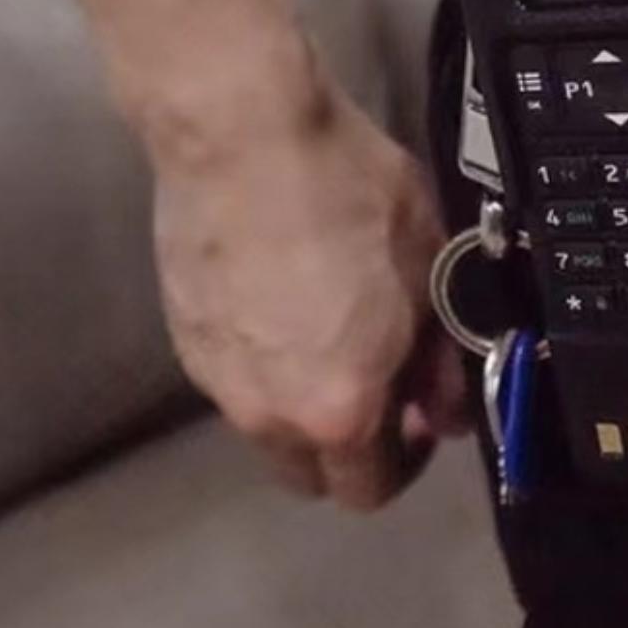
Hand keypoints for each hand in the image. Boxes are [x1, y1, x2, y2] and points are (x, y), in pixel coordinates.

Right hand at [148, 48, 468, 509]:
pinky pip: (237, 380)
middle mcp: (268, 415)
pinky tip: (285, 303)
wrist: (244, 138)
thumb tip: (444, 411)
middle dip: (352, 448)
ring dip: (305, 406)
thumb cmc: (353, 196)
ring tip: (332, 333)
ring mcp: (216, 380)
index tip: (420, 416)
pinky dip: (266, 366)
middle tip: (381, 384)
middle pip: (312, 475)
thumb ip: (439, 356)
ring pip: (269, 428)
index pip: (369, 490)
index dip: (407, 463)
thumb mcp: (429, 270)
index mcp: (338, 410)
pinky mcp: (183, 339)